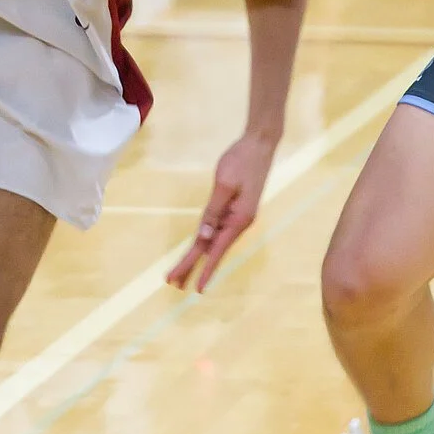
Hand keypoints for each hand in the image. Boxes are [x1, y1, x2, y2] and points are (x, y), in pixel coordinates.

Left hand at [168, 132, 275, 291]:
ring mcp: (238, 216)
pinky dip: (205, 242)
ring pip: (213, 241)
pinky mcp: (236, 209)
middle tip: (173, 284)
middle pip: (211, 249)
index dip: (204, 269)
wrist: (260, 144)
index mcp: (238, 220)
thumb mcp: (224, 185)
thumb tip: (204, 237)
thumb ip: (213, 212)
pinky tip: (197, 250)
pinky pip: (217, 229)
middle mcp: (239, 222)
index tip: (196, 288)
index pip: (216, 250)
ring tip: (180, 273)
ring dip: (197, 256)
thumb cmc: (241, 161)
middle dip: (192, 266)